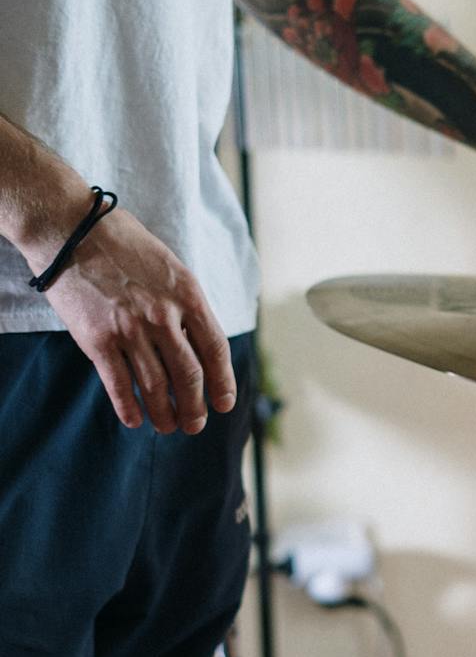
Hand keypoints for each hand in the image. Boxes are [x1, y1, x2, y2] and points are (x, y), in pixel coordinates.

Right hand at [28, 199, 236, 433]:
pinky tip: (135, 420)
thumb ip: (186, 303)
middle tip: (194, 424)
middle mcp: (163, 315)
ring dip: (165, 413)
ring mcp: (130, 329)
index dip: (223, 382)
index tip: (224, 403)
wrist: (70, 229)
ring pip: (156, 386)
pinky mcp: (97, 339)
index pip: (216, 349)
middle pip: (189, 375)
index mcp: (188, 295)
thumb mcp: (169, 267)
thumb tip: (199, 343)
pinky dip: (129, 406)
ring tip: (168, 426)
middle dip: (195, 406)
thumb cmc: (122, 245)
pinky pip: (119, 383)